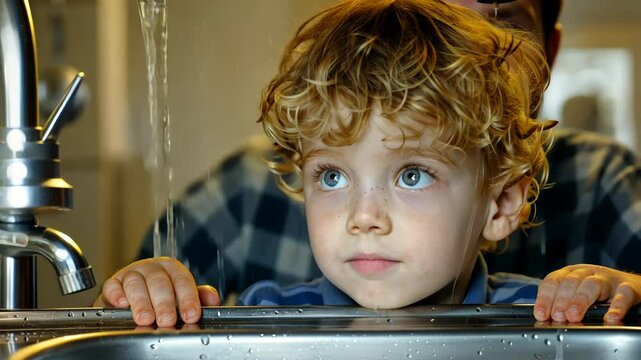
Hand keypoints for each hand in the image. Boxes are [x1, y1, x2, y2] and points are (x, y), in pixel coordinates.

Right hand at [94, 257, 221, 326]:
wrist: (131, 297)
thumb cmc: (161, 296)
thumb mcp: (181, 296)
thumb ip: (198, 297)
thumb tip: (213, 299)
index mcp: (172, 268)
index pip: (182, 280)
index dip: (188, 298)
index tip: (191, 315)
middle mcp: (152, 268)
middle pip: (159, 282)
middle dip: (164, 303)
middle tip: (168, 320)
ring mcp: (131, 274)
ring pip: (136, 283)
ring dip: (141, 302)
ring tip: (146, 319)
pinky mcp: (113, 283)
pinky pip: (113, 286)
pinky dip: (116, 294)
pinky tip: (122, 304)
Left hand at [534, 264, 640, 323]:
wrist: (628, 284)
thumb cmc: (596, 291)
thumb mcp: (575, 292)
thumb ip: (561, 304)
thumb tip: (547, 320)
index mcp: (570, 273)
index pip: (553, 281)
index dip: (545, 298)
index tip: (541, 314)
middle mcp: (586, 273)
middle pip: (570, 282)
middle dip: (561, 300)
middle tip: (558, 316)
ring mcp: (607, 278)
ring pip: (592, 284)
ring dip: (580, 300)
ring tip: (574, 315)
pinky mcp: (628, 287)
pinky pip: (623, 294)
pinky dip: (616, 306)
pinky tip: (610, 317)